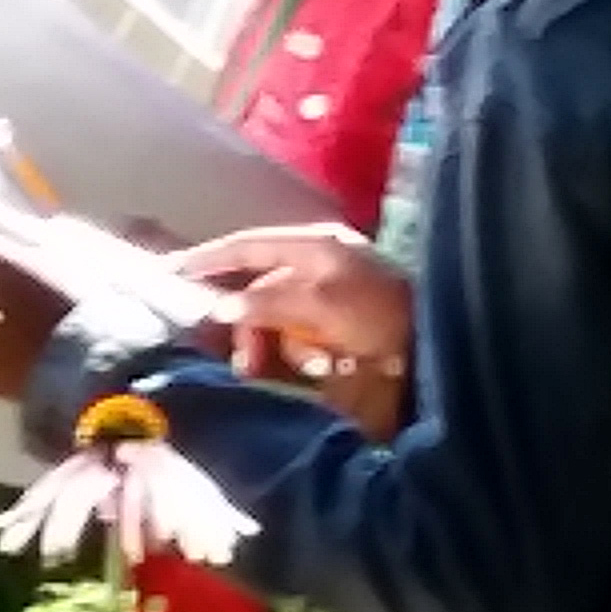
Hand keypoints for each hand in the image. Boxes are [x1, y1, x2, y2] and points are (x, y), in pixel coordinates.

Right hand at [178, 224, 412, 381]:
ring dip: (282, 345)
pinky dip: (306, 353)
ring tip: (302, 367)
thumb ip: (268, 303)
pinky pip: (305, 336)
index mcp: (314, 244)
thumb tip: (222, 309)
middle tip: (244, 363)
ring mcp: (331, 291)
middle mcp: (318, 262)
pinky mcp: (342, 322)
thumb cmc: (380, 312)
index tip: (172, 274)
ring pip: (279, 318)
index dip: (209, 259)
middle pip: (260, 289)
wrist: (438, 340)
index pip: (248, 245)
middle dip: (251, 326)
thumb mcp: (321, 304)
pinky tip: (325, 367)